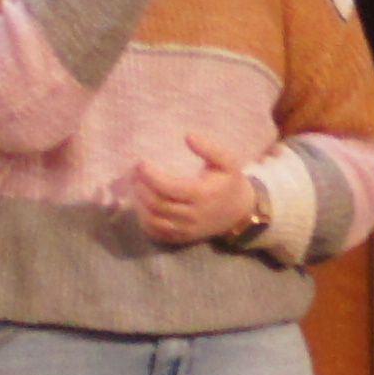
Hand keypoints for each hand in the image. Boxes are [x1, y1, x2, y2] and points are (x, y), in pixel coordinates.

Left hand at [130, 130, 260, 248]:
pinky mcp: (181, 238)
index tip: (141, 163)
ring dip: (139, 203)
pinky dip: (143, 219)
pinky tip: (141, 204)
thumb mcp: (227, 162)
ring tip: (135, 185)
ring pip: (153, 220)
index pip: (169, 188)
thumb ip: (210, 149)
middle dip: (140, 187)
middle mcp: (192, 215)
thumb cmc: (230, 183)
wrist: (240, 213)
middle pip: (157, 204)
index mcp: (202, 195)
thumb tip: (188, 136)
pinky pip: (156, 233)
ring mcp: (186, 230)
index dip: (151, 176)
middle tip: (133, 172)